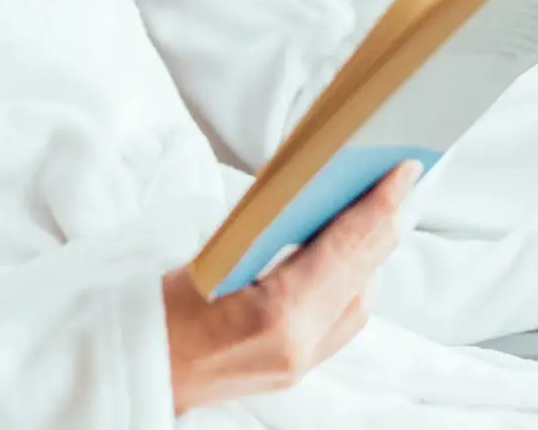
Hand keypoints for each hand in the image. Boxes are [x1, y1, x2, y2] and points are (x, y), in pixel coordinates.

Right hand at [165, 161, 418, 412]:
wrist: (133, 368)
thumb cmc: (157, 306)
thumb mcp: (209, 250)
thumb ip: (271, 224)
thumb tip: (317, 188)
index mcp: (276, 314)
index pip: (346, 248)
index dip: (379, 203)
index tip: (403, 167)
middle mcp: (298, 347)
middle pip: (362, 274)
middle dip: (382, 221)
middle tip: (397, 175)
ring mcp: (299, 365)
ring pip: (360, 299)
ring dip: (369, 251)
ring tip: (374, 206)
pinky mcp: (295, 370)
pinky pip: (342, 319)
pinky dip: (351, 280)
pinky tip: (346, 251)